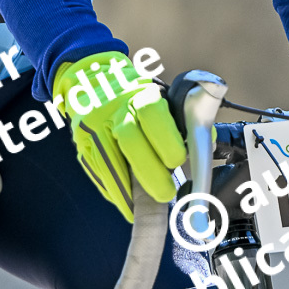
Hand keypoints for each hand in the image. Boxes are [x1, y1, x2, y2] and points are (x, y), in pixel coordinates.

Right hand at [54, 53, 186, 220]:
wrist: (91, 80)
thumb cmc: (135, 99)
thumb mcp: (158, 99)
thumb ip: (181, 122)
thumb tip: (207, 148)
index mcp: (139, 93)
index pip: (153, 112)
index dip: (167, 140)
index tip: (178, 160)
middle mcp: (114, 107)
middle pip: (129, 139)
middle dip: (150, 171)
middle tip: (166, 193)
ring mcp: (93, 125)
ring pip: (110, 161)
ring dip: (131, 189)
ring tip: (148, 208)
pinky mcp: (81, 143)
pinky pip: (99, 173)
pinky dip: (116, 193)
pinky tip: (130, 204)